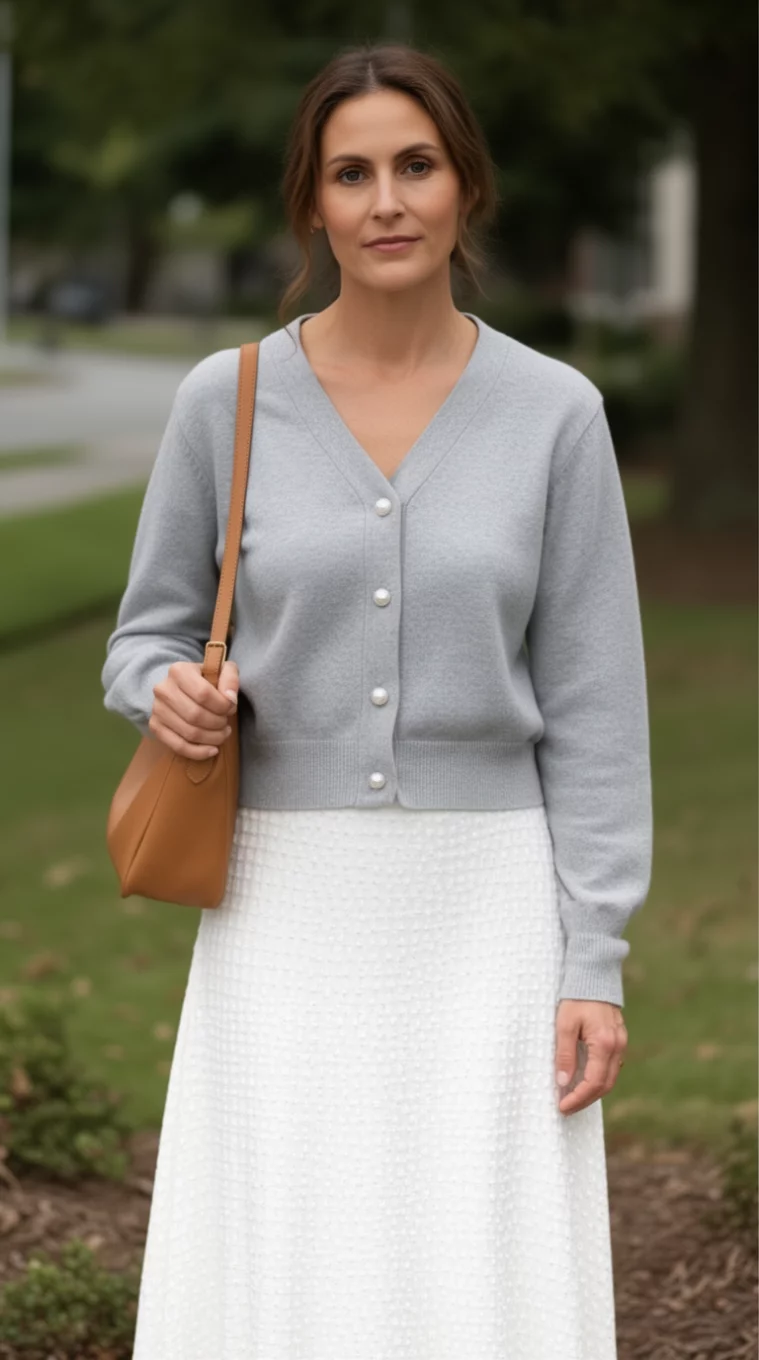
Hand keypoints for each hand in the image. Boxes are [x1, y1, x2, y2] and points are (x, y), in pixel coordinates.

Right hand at [149, 659, 239, 760]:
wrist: (180, 688)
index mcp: (179, 671)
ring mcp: (157, 709)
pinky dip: (199, 752)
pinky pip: (178, 746)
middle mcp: (163, 689)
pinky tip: (213, 750)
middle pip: (196, 715)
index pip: (203, 694)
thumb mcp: (221, 670)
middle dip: (218, 723)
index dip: (222, 705)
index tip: (231, 708)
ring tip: (222, 734)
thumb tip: (230, 698)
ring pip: (189, 733)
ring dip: (212, 738)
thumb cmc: (204, 680)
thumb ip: (230, 678)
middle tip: (226, 723)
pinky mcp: (155, 727)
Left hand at [554, 998, 627, 1115]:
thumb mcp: (564, 1024)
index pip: (593, 1082)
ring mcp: (621, 1043)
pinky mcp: (619, 1039)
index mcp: (604, 1043)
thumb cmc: (576, 997)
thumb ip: (565, 1054)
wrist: (594, 974)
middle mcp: (617, 1046)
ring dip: (592, 1092)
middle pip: (605, 1085)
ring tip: (572, 1098)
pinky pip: (611, 1067)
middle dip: (585, 1100)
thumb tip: (563, 1082)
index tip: (562, 1107)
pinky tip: (584, 1080)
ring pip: (610, 1078)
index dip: (578, 1098)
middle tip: (566, 1108)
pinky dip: (598, 1079)